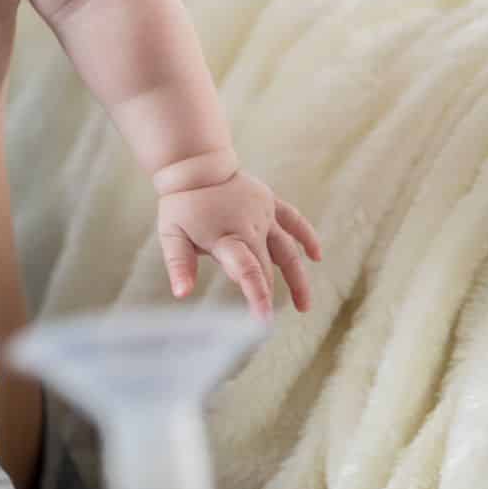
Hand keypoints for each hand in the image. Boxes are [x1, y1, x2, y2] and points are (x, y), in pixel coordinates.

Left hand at [156, 170, 321, 318]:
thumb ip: (179, 264)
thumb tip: (181, 293)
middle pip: (266, 266)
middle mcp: (249, 226)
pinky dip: (307, 237)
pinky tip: (316, 256)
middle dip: (267, 293)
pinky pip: (295, 220)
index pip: (247, 270)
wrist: (195, 167)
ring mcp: (263, 214)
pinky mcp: (271, 203)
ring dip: (297, 278)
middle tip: (267, 322)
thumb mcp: (171, 235)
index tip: (263, 320)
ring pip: (288, 249)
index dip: (257, 294)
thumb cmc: (181, 205)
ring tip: (303, 306)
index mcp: (225, 236)